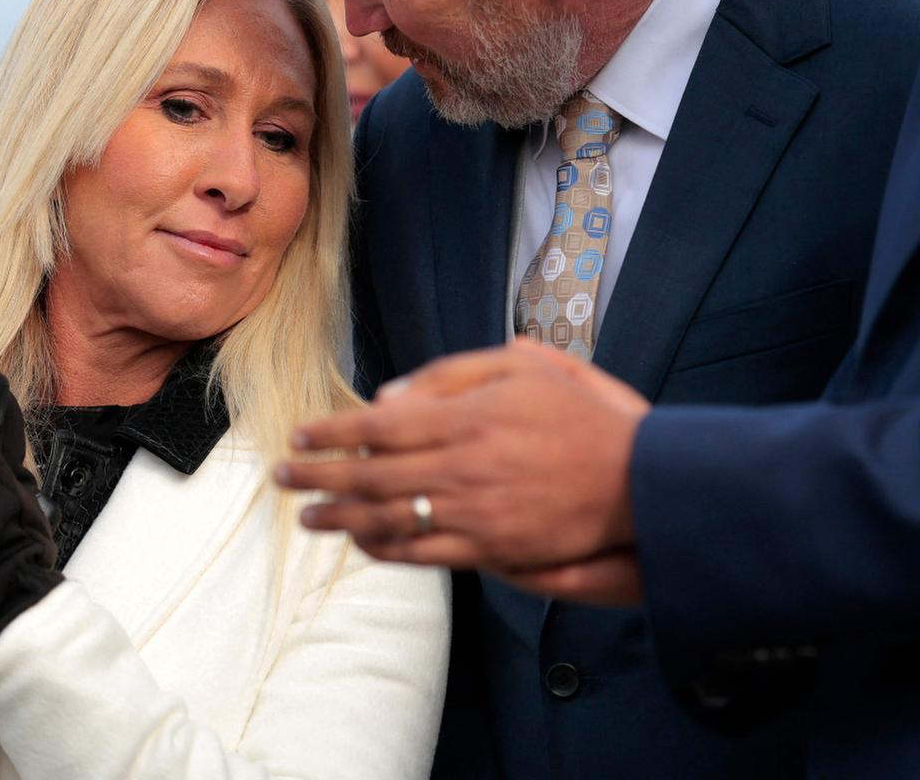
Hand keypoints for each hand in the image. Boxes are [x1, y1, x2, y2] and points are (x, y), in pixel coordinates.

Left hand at [275, 340, 649, 599]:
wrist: (638, 480)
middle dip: (318, 476)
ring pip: (388, 519)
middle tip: (280, 477)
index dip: (333, 432)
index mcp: (466, 416)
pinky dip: (385, 548)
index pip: (379, 425)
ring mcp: (474, 512)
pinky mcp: (491, 548)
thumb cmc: (583, 415)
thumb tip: (391, 395)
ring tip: (307, 516)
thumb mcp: (526, 366)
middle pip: (371, 475)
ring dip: (340, 518)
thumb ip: (454, 373)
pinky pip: (424, 553)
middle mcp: (462, 466)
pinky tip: (360, 542)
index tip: (299, 435)